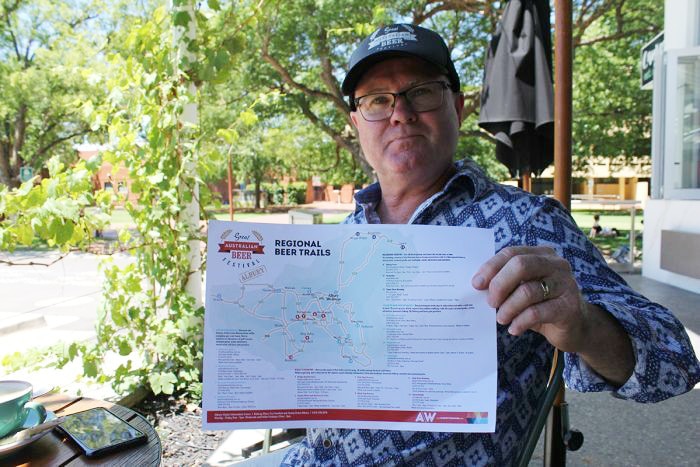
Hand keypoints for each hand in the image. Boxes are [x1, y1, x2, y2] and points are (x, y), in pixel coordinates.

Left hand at [471, 246, 588, 351]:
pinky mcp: (569, 307)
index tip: (476, 284)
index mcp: (542, 254)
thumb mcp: (524, 288)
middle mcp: (557, 265)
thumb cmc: (543, 304)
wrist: (576, 327)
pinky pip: (537, 313)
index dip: (491, 267)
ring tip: (501, 318)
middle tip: (490, 302)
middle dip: (499, 284)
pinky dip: (520, 322)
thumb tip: (478, 285)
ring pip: (527, 291)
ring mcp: (566, 285)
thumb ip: (507, 282)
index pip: (511, 253)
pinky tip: (514, 328)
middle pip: (520, 265)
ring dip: (508, 308)